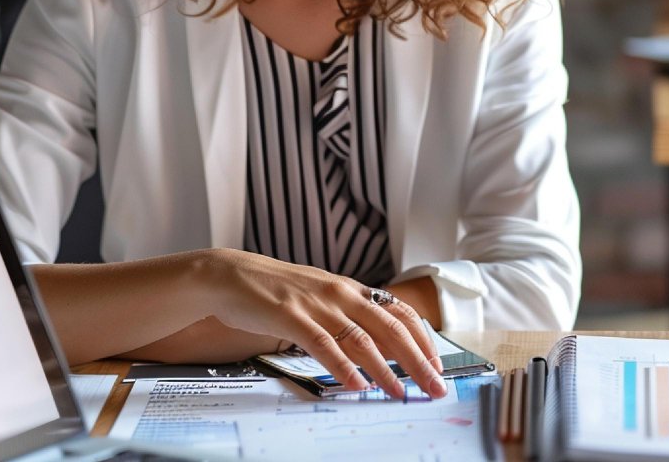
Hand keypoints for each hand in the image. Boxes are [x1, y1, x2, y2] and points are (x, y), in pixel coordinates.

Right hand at [202, 249, 445, 398]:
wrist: (231, 274)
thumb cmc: (275, 290)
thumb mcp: (319, 296)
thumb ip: (345, 314)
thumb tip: (376, 342)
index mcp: (349, 288)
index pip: (398, 312)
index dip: (421, 339)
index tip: (437, 364)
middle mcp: (339, 293)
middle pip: (389, 327)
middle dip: (417, 360)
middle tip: (435, 386)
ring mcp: (316, 304)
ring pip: (361, 339)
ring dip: (385, 369)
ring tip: (401, 393)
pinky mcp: (291, 316)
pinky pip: (323, 344)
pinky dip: (343, 366)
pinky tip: (356, 385)